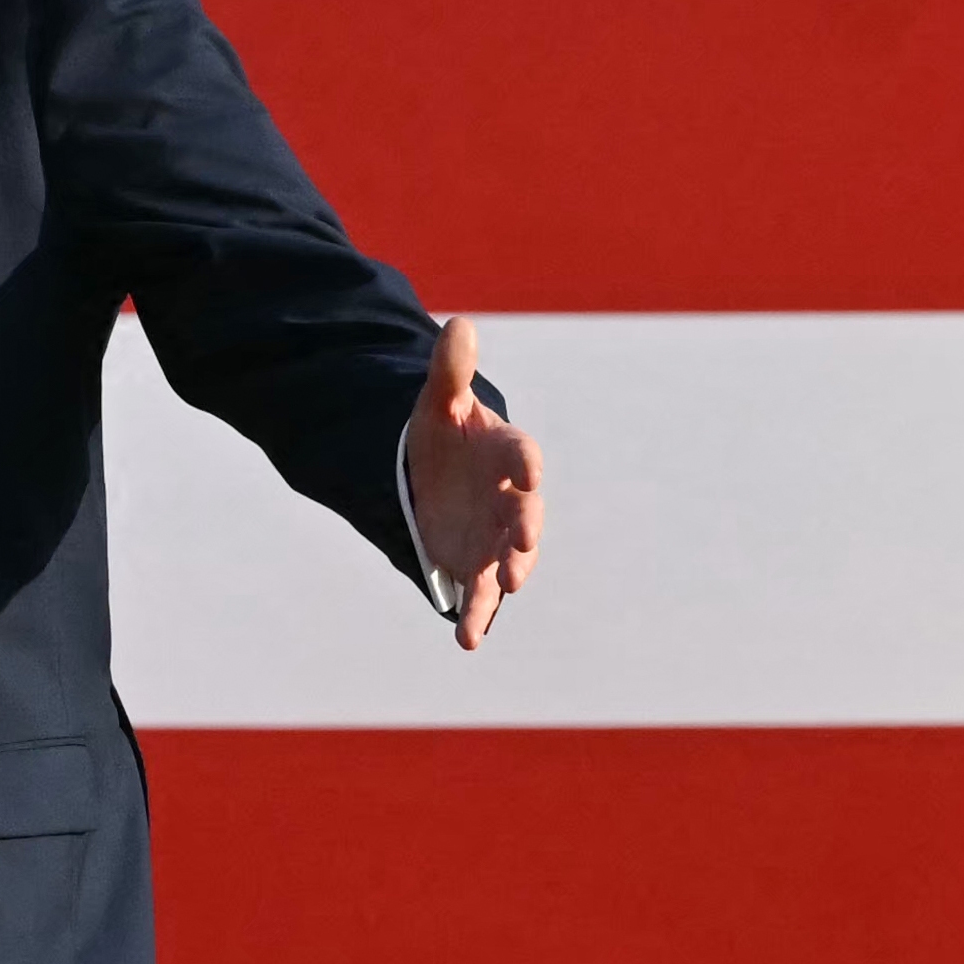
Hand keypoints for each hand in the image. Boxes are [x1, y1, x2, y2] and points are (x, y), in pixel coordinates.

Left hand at [404, 316, 544, 654]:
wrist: (438, 477)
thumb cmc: (448, 436)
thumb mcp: (439, 403)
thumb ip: (452, 372)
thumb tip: (459, 323)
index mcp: (507, 454)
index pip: (521, 457)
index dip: (524, 464)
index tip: (526, 469)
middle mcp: (512, 500)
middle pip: (524, 515)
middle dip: (525, 531)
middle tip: (522, 545)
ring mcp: (497, 537)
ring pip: (511, 561)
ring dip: (509, 575)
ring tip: (504, 589)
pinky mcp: (478, 567)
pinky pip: (481, 596)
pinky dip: (476, 617)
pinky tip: (465, 640)